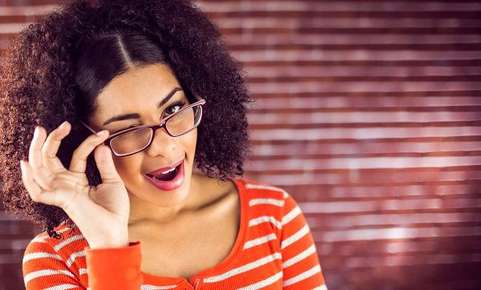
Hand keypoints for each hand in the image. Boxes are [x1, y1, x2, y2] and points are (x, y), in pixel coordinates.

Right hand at [20, 121, 129, 247]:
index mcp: (77, 179)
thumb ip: (104, 164)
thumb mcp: (112, 181)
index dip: (88, 142)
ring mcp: (61, 191)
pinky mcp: (60, 200)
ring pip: (41, 168)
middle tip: (60, 124)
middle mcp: (66, 184)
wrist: (115, 229)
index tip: (104, 133)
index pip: (77, 154)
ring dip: (38, 150)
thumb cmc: (114, 210)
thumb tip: (101, 145)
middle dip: (50, 140)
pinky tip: (27, 164)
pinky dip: (29, 180)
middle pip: (50, 159)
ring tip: (42, 132)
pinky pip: (38, 191)